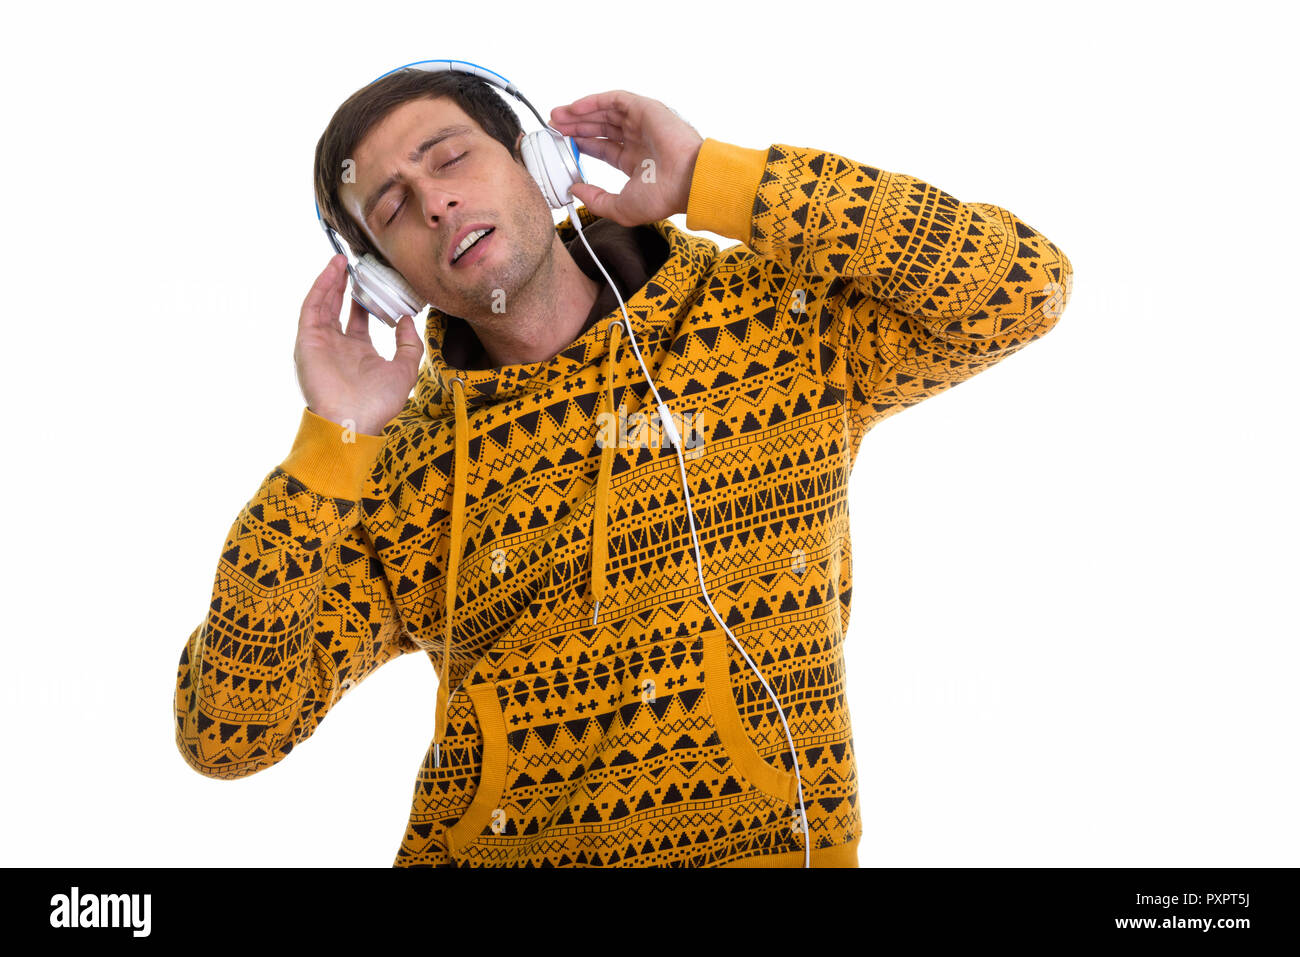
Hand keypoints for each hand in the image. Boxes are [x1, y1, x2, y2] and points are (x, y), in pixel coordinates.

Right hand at [293, 254, 423, 435]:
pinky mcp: (307, 340)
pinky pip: (312, 307)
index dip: (365, 298)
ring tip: (343, 259)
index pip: (360, 318)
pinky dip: (321, 287)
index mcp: (359, 351)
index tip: (375, 279)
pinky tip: (332, 270)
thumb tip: (407, 320)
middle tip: (356, 263)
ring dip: (331, 280)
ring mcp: (321, 342)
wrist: (353, 420)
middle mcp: (338, 345)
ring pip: (324, 303)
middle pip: (338, 306)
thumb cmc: (378, 403)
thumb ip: (409, 345)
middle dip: (346, 284)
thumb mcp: (405, 370)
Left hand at [550, 91, 703, 225]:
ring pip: (605, 112)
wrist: (687, 180)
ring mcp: (642, 123)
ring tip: (558, 116)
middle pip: (600, 127)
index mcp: (636, 161)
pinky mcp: (645, 109)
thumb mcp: (621, 207)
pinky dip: (593, 102)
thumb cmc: (663, 196)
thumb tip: (574, 190)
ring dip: (580, 112)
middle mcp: (638, 140)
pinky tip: (574, 108)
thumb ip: (596, 200)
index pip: (603, 147)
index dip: (582, 144)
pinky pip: (614, 99)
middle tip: (554, 127)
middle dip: (576, 126)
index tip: (562, 145)